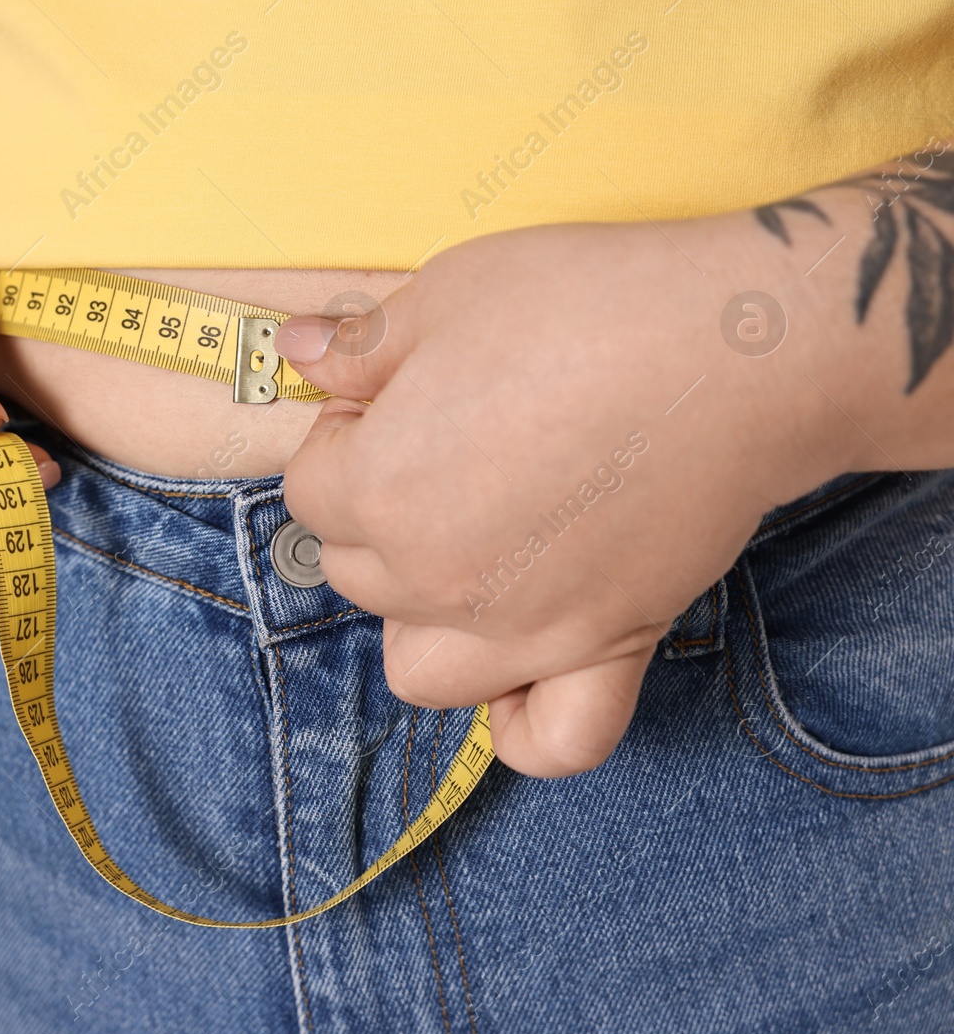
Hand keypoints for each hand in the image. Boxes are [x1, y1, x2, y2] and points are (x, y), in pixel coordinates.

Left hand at [279, 217, 854, 776]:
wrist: (737, 350)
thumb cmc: (588, 307)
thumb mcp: (447, 294)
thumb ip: (358, 346)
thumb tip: (296, 352)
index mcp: (379, 492)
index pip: (308, 489)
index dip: (344, 435)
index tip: (394, 398)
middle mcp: (435, 580)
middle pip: (355, 570)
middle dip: (376, 509)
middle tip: (445, 444)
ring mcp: (520, 631)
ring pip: (419, 670)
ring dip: (422, 619)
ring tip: (467, 549)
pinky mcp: (607, 649)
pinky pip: (550, 740)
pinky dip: (527, 722)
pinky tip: (526, 668)